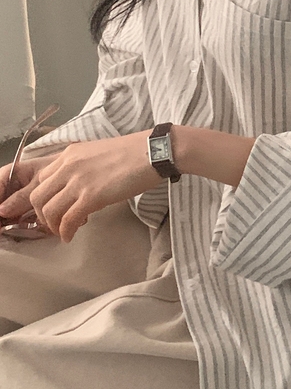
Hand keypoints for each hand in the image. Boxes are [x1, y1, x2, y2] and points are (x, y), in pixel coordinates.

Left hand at [0, 132, 161, 242]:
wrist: (154, 152)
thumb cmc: (135, 153)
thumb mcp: (99, 153)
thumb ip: (84, 167)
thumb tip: (81, 188)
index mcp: (69, 155)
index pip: (41, 179)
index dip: (42, 198)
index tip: (52, 208)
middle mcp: (68, 167)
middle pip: (38, 197)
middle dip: (42, 215)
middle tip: (54, 224)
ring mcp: (78, 181)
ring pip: (49, 210)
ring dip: (53, 226)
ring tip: (63, 232)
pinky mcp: (92, 196)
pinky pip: (68, 220)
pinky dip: (65, 231)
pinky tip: (70, 236)